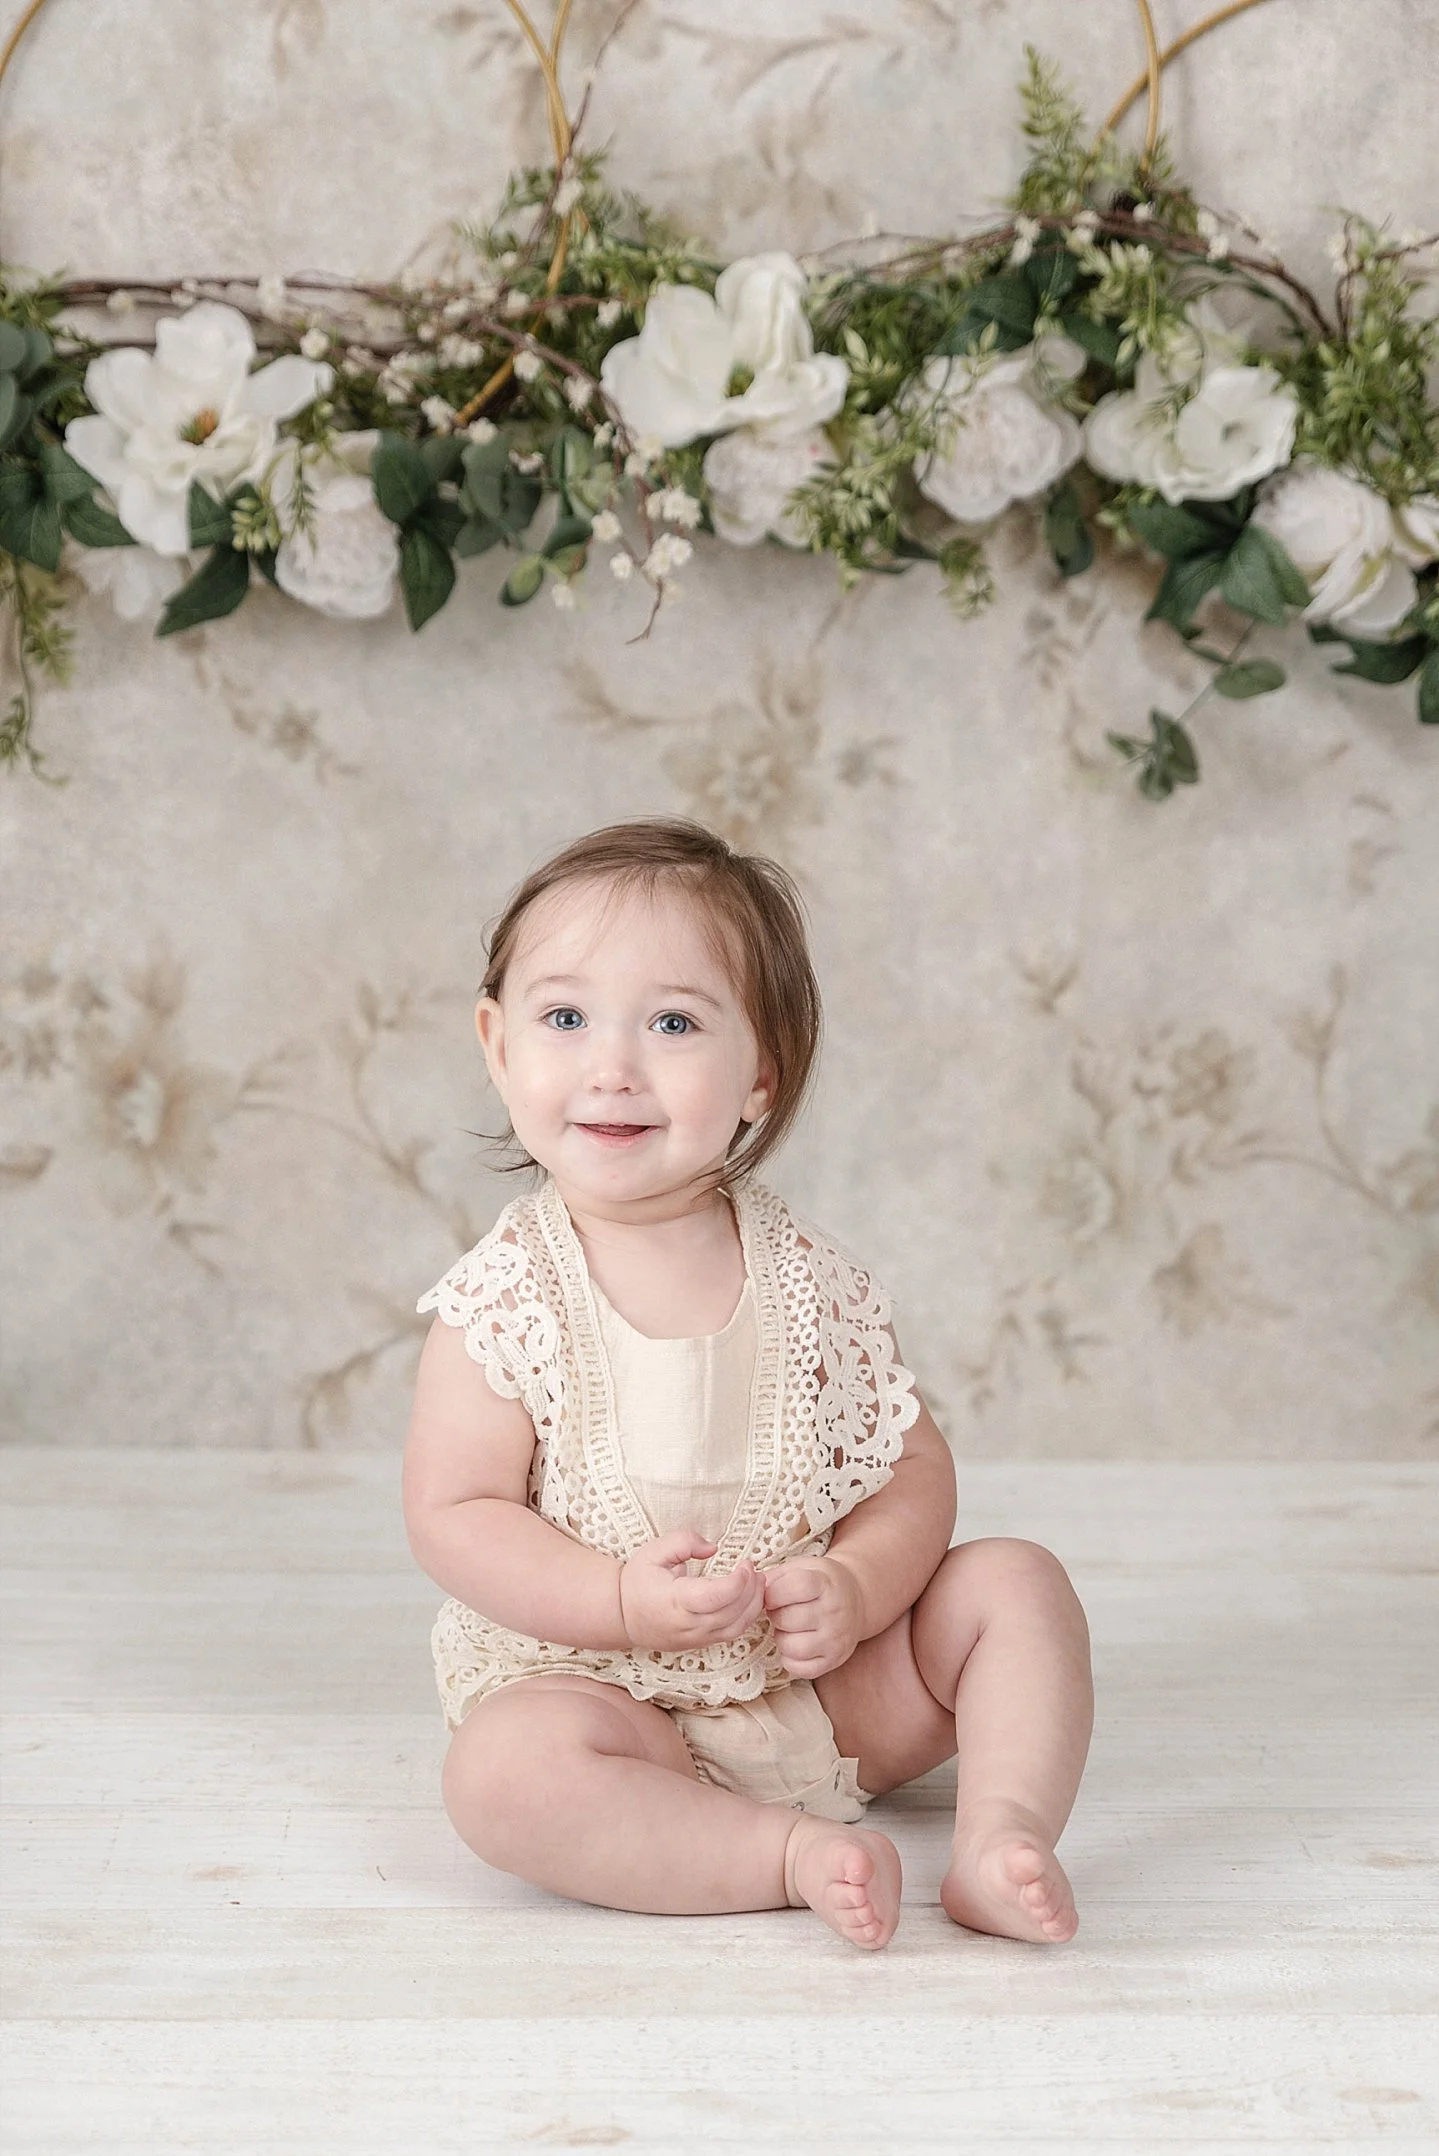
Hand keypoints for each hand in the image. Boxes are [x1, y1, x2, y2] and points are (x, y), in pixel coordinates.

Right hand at [617, 1529, 766, 1652]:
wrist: (621, 1616)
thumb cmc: (637, 1582)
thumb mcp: (653, 1551)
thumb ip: (683, 1541)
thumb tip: (712, 1548)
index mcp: (675, 1601)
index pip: (716, 1597)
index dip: (738, 1581)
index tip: (744, 1563)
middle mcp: (688, 1624)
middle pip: (733, 1612)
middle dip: (751, 1589)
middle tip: (753, 1568)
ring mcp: (695, 1638)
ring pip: (737, 1627)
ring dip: (754, 1605)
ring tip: (757, 1581)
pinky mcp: (701, 1644)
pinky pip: (731, 1634)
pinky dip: (747, 1617)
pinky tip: (749, 1598)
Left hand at [761, 1554, 864, 1678]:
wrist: (856, 1599)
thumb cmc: (822, 1582)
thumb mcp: (803, 1567)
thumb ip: (776, 1576)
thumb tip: (752, 1590)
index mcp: (827, 1584)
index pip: (795, 1587)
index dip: (774, 1592)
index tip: (772, 1595)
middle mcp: (835, 1613)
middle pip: (788, 1619)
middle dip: (775, 1615)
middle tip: (780, 1611)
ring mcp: (836, 1640)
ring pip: (792, 1647)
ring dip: (781, 1638)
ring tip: (788, 1628)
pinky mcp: (834, 1660)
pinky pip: (801, 1669)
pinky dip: (790, 1659)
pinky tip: (794, 1644)